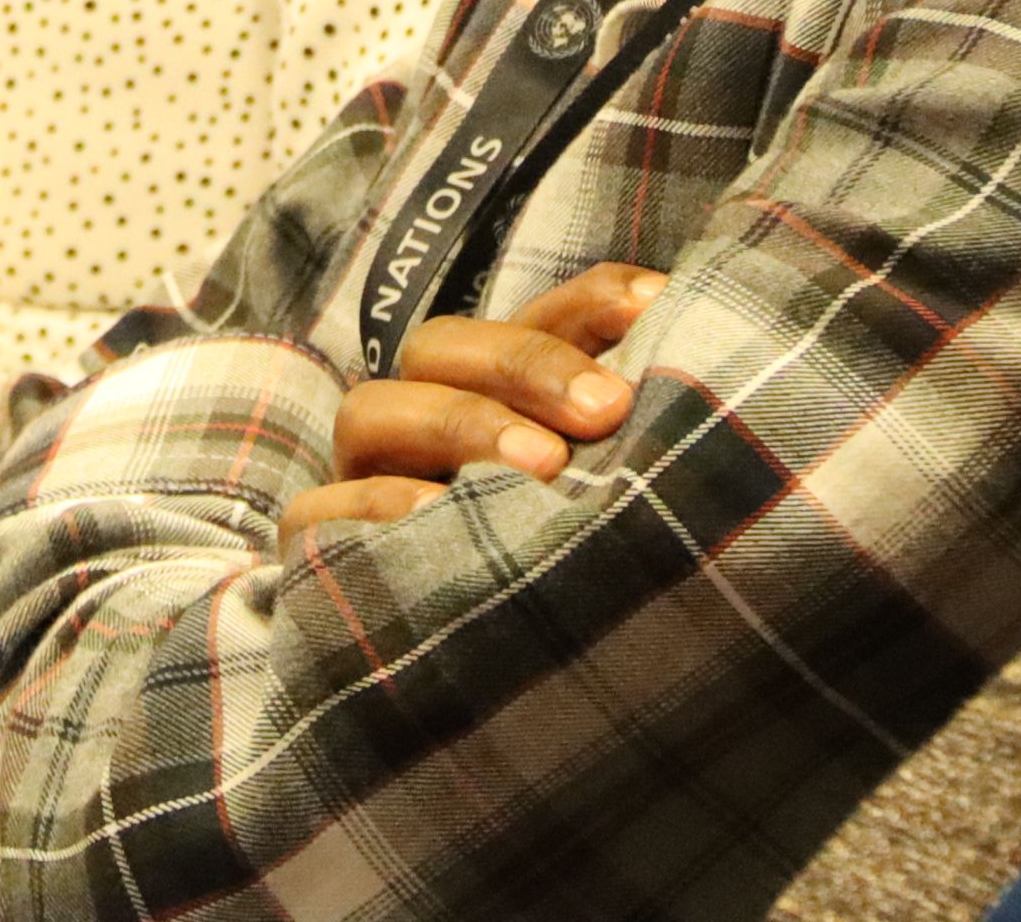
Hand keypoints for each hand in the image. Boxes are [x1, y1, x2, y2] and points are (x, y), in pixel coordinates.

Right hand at [279, 262, 662, 554]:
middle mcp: (419, 426)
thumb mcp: (621, 505)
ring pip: (371, 411)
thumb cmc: (582, 591)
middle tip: (606, 409)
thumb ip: (650, 436)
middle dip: (525, 364)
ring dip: (460, 423)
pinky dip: (379, 507)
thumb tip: (700, 343)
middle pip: (441, 348)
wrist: (510, 718)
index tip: (653, 309)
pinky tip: (442, 518)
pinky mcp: (322, 556)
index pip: (534, 319)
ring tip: (545, 467)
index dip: (588, 302)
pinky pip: (320, 514)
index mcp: (495, 396)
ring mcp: (360, 485)